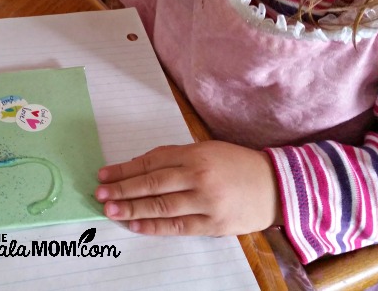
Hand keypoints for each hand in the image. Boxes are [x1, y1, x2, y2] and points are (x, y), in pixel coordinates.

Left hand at [95, 141, 281, 235]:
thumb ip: (175, 158)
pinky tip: (136, 225)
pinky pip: (178, 226)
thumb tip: (139, 168)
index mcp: (196, 154)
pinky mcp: (214, 224)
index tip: (104, 174)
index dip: (125, 169)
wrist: (278, 186)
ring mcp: (206, 202)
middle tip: (100, 193)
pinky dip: (154, 226)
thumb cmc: (238, 165)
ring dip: (132, 208)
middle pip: (152, 184)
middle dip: (122, 189)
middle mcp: (199, 176)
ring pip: (161, 206)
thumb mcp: (208, 151)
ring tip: (110, 210)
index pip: (152, 163)